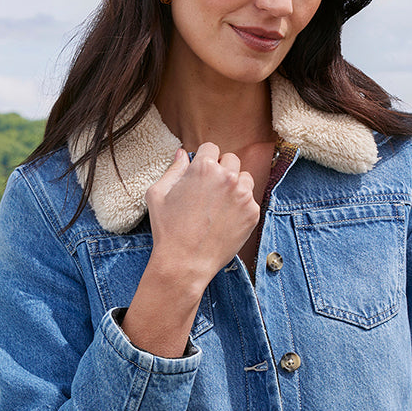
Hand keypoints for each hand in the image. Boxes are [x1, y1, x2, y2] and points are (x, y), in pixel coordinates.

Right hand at [121, 144, 258, 356]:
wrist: (185, 263)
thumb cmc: (167, 229)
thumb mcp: (158, 194)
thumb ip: (173, 169)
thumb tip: (183, 154)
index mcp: (203, 167)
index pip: (211, 147)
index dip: (204, 159)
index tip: (201, 173)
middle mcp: (227, 177)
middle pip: (231, 160)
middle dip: (221, 170)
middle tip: (210, 190)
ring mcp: (243, 195)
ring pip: (244, 178)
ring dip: (235, 185)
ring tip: (219, 205)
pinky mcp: (253, 213)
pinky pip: (250, 200)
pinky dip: (241, 207)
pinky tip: (225, 220)